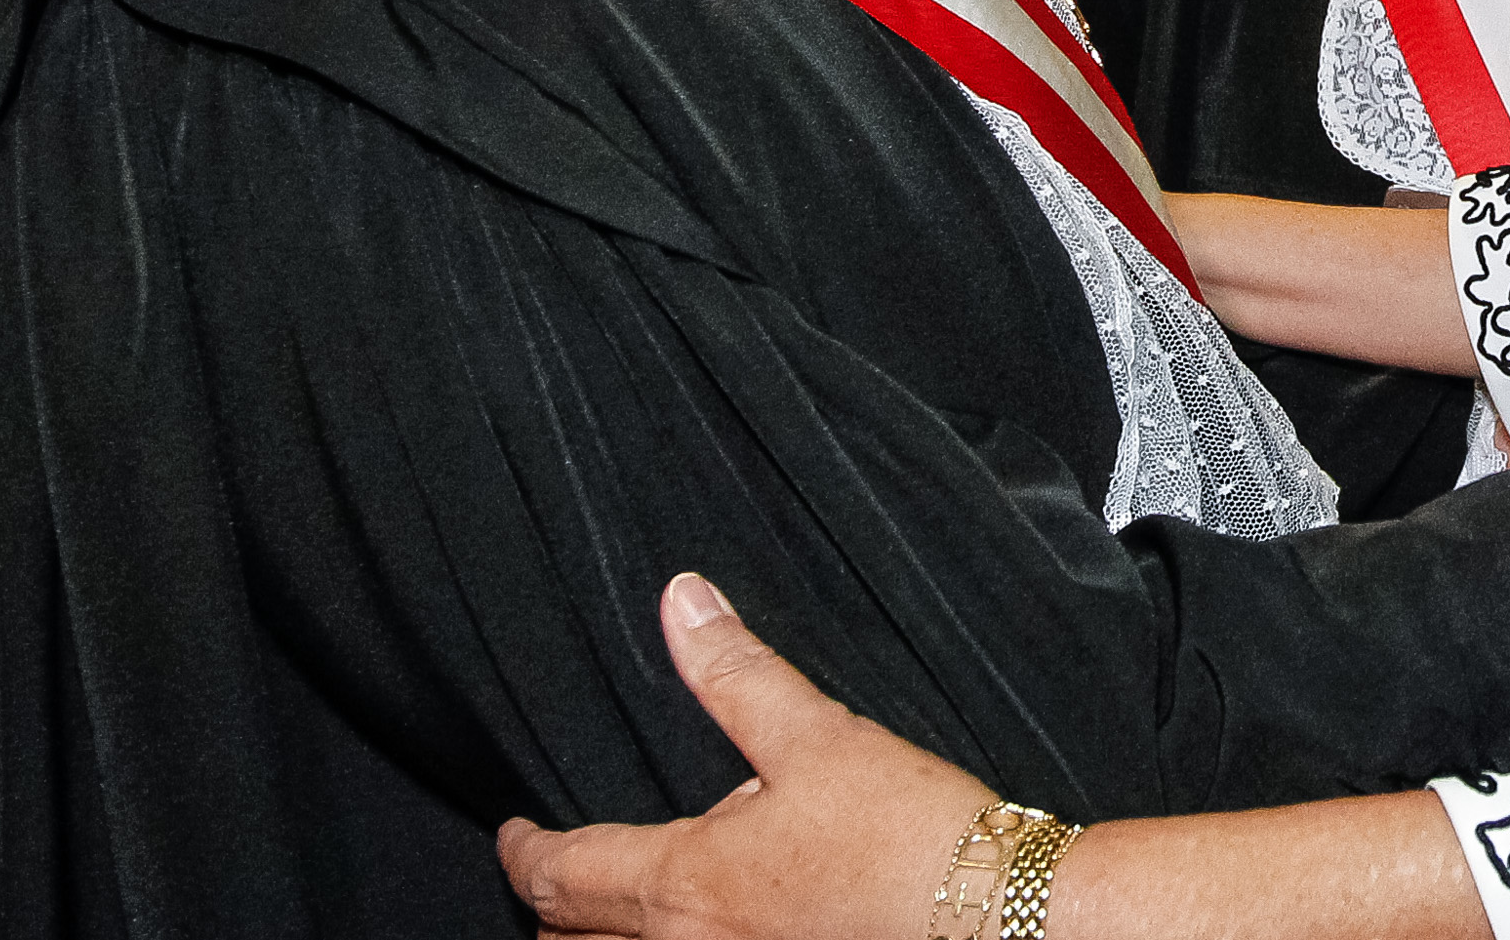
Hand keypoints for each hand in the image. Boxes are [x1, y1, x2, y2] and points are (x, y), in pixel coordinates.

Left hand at [500, 575, 989, 939]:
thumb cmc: (911, 839)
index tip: (514, 834)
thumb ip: (738, 674)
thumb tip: (681, 603)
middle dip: (552, 909)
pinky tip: (698, 930)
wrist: (995, 921)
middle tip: (554, 870)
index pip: (562, 875)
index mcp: (688, 883)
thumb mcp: (820, 737)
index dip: (523, 852)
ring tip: (611, 910)